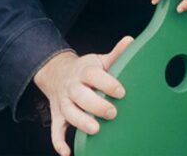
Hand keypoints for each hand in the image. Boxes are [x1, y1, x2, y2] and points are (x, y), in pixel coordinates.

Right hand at [33, 36, 131, 155]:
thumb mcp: (99, 60)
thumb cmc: (86, 69)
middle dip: (95, 105)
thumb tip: (131, 40)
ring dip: (80, 122)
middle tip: (112, 113)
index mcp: (83, 71)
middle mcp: (71, 87)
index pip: (93, 75)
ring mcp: (63, 102)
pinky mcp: (58, 116)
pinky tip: (67, 153)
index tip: (121, 91)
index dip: (107, 83)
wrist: (58, 73)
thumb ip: (116, 54)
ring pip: (68, 113)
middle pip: (80, 95)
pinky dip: (59, 142)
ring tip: (95, 130)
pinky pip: (55, 130)